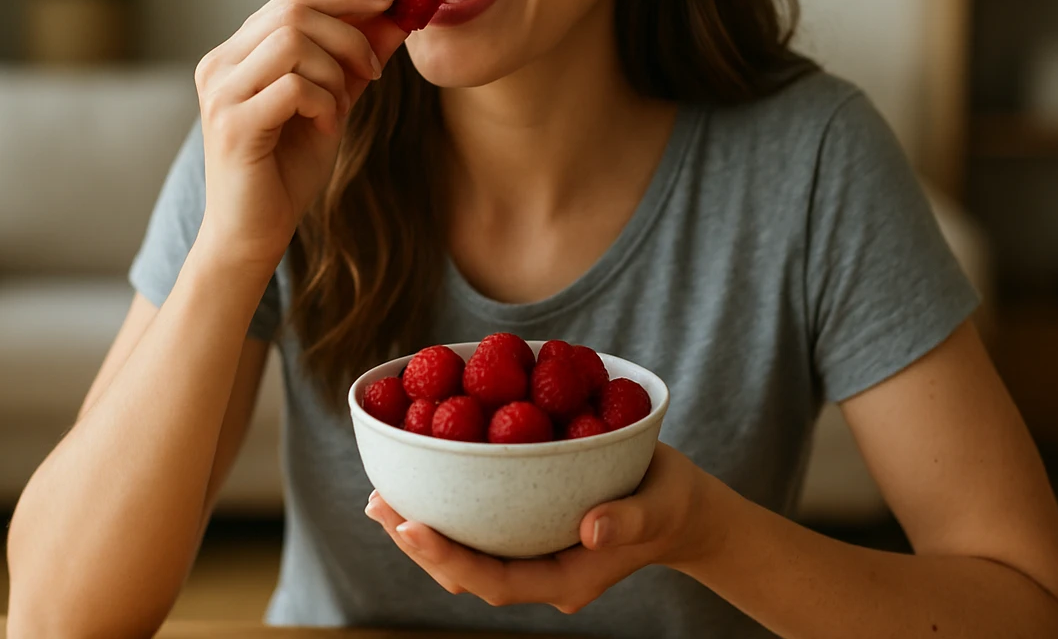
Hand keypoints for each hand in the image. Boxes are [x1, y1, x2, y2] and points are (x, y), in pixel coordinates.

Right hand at [193, 0, 408, 273]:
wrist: (253, 234)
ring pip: (293, 40)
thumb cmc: (286, 171)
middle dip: (350, 32)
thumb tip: (397, 16)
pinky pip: (294, 86)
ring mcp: (221, 92)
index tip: (392, 0)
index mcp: (238, 53)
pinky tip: (324, 128)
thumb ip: (356, 62)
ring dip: (335, 71)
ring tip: (339, 108)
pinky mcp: (232, 123)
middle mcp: (220, 64)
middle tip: (374, 69)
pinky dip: (324, 102)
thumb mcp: (332, 105)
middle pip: (294, 8)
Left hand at [365, 443, 717, 613]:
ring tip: (382, 496)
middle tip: (378, 503)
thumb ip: (627, 520)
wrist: (678, 506)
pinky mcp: (526, 526)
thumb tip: (590, 529)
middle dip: (417, 542)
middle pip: (464, 571)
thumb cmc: (671, 504)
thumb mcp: (659, 507)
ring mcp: (529, 551)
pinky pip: (477, 525)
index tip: (409, 526)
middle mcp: (537, 571)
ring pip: (463, 551)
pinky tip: (420, 478)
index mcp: (563, 578)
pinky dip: (446, 505)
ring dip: (421, 525)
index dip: (447, 557)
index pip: (493, 580)